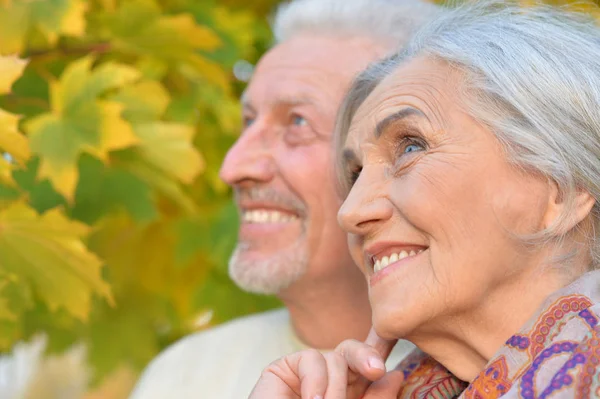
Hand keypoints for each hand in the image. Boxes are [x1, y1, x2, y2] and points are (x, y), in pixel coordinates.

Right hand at [249, 328, 404, 398]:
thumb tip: (396, 374)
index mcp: (350, 394)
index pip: (367, 368)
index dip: (376, 359)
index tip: (382, 372)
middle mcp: (330, 381)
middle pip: (352, 351)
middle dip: (366, 356)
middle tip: (375, 370)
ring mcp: (307, 374)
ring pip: (335, 357)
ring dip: (336, 387)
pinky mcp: (283, 369)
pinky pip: (311, 358)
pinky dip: (315, 381)